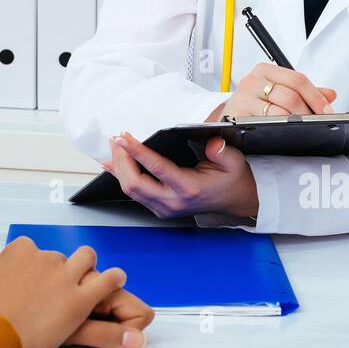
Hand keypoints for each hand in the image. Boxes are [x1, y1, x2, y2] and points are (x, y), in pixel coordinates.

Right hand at [0, 238, 139, 347]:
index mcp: (19, 251)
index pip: (33, 250)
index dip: (33, 266)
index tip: (31, 279)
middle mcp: (44, 259)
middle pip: (59, 257)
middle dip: (59, 270)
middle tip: (54, 288)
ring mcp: (63, 278)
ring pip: (86, 259)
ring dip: (88, 267)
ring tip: (90, 277)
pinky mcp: (78, 300)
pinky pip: (106, 282)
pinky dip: (113, 280)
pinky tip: (116, 280)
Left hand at [101, 131, 258, 219]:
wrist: (234, 201)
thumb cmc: (231, 180)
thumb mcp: (234, 162)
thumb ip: (222, 152)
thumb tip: (212, 143)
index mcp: (189, 188)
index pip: (157, 168)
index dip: (137, 152)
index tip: (124, 138)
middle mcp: (173, 201)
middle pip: (135, 183)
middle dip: (121, 159)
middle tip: (116, 140)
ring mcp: (165, 208)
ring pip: (130, 190)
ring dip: (119, 167)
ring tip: (114, 147)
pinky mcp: (159, 208)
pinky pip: (134, 194)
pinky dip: (121, 177)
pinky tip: (113, 165)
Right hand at [209, 63, 336, 121]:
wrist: (231, 114)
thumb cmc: (256, 102)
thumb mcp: (279, 90)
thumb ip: (305, 92)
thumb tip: (330, 94)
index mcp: (265, 70)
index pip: (297, 79)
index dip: (316, 97)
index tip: (328, 110)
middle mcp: (252, 81)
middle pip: (290, 97)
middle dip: (308, 113)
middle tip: (318, 124)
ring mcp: (243, 99)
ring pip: (280, 113)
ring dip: (296, 124)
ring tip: (305, 130)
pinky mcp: (238, 117)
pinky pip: (265, 125)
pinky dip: (279, 131)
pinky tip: (286, 134)